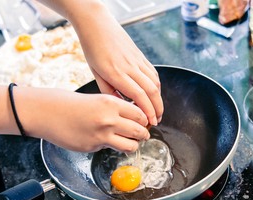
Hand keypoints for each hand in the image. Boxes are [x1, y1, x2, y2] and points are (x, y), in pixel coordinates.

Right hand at [22, 88, 150, 152]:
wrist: (48, 112)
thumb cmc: (72, 104)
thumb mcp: (98, 99)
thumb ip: (116, 109)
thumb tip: (134, 120)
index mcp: (111, 103)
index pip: (140, 115)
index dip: (145, 120)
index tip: (145, 122)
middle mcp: (109, 119)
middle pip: (139, 131)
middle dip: (144, 134)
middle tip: (143, 134)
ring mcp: (101, 135)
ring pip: (130, 145)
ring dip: (133, 145)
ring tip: (130, 142)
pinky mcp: (93, 147)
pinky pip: (110, 148)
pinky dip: (111, 146)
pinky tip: (103, 140)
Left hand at [67, 2, 162, 125]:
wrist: (97, 24)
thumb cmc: (93, 48)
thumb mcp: (95, 73)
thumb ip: (108, 90)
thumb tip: (121, 105)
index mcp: (117, 74)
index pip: (139, 96)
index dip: (148, 111)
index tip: (151, 122)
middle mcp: (130, 67)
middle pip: (152, 91)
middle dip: (157, 108)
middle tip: (157, 120)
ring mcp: (137, 60)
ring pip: (155, 82)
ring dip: (159, 98)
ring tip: (157, 110)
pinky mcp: (140, 55)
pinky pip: (153, 72)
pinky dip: (157, 85)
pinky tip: (155, 93)